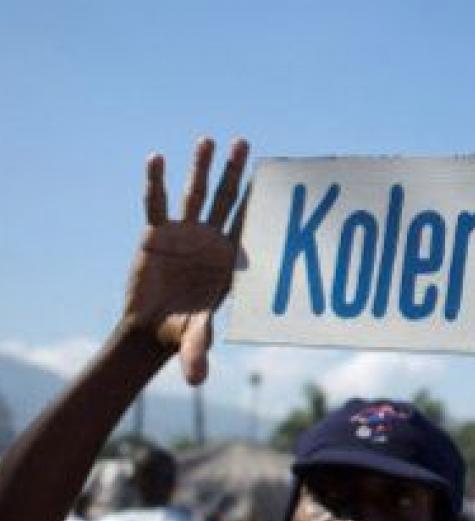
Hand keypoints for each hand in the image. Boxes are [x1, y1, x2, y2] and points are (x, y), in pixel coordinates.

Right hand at [123, 137, 249, 384]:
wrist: (153, 328)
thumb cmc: (182, 332)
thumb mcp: (191, 338)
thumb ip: (197, 352)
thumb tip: (197, 380)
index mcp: (227, 261)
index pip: (248, 226)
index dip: (260, 203)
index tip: (275, 180)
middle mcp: (209, 242)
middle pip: (227, 200)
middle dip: (236, 173)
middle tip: (246, 144)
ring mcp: (184, 235)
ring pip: (195, 194)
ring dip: (202, 168)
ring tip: (210, 140)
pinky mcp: (156, 234)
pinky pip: (155, 203)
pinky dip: (155, 182)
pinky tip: (157, 158)